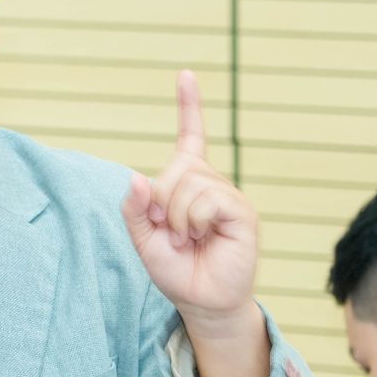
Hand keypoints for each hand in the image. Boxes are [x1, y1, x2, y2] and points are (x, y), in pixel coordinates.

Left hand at [120, 71, 259, 338]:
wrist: (201, 301)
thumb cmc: (176, 270)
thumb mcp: (143, 240)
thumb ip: (134, 209)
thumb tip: (135, 178)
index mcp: (189, 183)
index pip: (191, 137)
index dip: (189, 106)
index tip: (186, 74)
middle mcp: (211, 184)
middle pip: (176, 168)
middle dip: (161, 204)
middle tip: (170, 233)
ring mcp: (228, 197)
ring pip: (189, 185)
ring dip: (177, 218)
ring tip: (187, 241)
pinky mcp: (242, 212)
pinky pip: (208, 200)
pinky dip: (194, 220)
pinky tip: (201, 238)